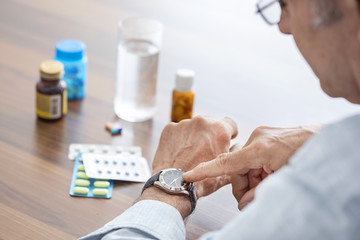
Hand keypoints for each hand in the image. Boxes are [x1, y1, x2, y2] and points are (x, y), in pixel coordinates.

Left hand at [152, 116, 237, 197]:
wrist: (174, 187)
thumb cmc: (200, 182)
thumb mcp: (226, 170)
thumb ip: (235, 154)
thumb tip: (238, 146)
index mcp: (219, 130)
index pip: (230, 123)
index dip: (229, 132)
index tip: (224, 139)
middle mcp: (202, 122)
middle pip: (211, 123)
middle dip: (210, 134)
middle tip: (206, 150)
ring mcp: (185, 124)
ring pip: (194, 126)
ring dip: (195, 135)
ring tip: (191, 153)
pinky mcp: (170, 128)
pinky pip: (179, 130)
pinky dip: (180, 138)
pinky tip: (180, 152)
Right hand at [183, 125, 320, 209]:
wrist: (328, 140)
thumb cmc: (310, 156)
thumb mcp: (283, 180)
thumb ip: (260, 193)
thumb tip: (245, 203)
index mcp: (259, 148)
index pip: (226, 162)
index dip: (205, 171)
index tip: (188, 175)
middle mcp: (257, 138)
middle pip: (237, 168)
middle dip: (244, 185)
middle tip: (254, 198)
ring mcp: (262, 135)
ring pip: (246, 164)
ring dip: (253, 179)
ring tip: (268, 186)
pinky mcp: (267, 136)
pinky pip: (254, 157)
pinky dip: (259, 171)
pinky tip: (270, 176)